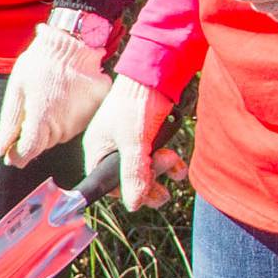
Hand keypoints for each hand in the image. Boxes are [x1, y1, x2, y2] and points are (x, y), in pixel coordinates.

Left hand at [0, 19, 113, 170]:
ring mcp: (81, 120)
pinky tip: (62, 97)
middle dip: (32, 135)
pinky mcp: (94, 112)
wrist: (73, 44)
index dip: (16, 155)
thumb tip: (1, 151)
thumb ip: (9, 124)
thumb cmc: (41, 63)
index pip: (28, 152)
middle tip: (30, 110)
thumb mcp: (17, 90)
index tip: (10, 152)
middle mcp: (63, 126)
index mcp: (42, 121)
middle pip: (43, 145)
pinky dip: (67, 116)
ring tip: (47, 98)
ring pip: (59, 135)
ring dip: (50, 125)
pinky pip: (76, 123)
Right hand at [84, 74, 182, 213]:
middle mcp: (112, 147)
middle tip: (164, 192)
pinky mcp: (149, 135)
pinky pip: (157, 157)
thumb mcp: (134, 142)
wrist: (157, 73)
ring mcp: (131, 141)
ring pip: (146, 169)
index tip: (142, 195)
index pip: (106, 183)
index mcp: (98, 148)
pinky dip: (170, 163)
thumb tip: (133, 205)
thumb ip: (133, 174)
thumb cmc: (136, 103)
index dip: (125, 191)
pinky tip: (178, 163)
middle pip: (128, 179)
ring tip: (173, 164)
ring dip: (162, 172)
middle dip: (148, 185)